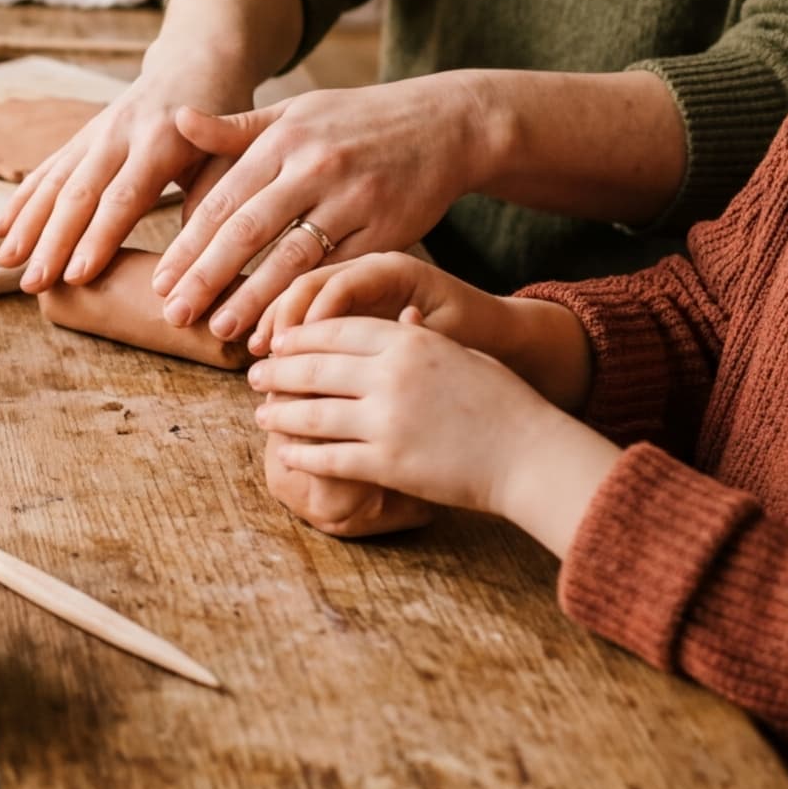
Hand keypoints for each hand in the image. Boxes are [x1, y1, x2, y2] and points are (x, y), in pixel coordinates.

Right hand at [0, 54, 256, 290]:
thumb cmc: (223, 122)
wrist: (196, 63)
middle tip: (32, 284)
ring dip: (26, 224)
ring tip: (5, 263)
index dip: (97, 238)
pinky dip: (21, 200)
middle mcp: (119, 134)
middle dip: (51, 242)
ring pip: (54, 181)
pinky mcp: (80, 137)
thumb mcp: (232, 158)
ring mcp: (94, 133)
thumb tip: (190, 264)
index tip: (76, 276)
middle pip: (77, 193)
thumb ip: (213, 204)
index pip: (123, 197)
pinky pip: (46, 170)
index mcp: (162, 141)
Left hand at [151, 71, 507, 343]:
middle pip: (248, 229)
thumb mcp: (297, 112)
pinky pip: (340, 272)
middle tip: (174, 315)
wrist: (446, 123)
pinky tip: (284, 329)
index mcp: (283, 139)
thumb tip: (176, 119)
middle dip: (207, 276)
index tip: (160, 281)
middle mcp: (314, 168)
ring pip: (293, 256)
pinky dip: (309, 302)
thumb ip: (236, 128)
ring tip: (219, 331)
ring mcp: (352, 199)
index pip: (223, 199)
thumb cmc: (357, 120)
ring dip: (253, 298)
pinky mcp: (387, 229)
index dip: (189, 244)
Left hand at [249, 312, 616, 534]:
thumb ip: (412, 340)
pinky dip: (301, 455)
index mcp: (407, 341)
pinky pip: (327, 456)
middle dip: (276, 373)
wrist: (532, 455)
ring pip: (310, 413)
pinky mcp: (387, 462)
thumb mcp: (457, 353)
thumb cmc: (503, 403)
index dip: (298, 336)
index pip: (334, 329)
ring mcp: (386, 420)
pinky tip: (287, 454)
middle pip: (311, 368)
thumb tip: (382, 326)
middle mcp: (391, 375)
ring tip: (262, 416)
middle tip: (254, 376)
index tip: (278, 341)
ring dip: (279, 415)